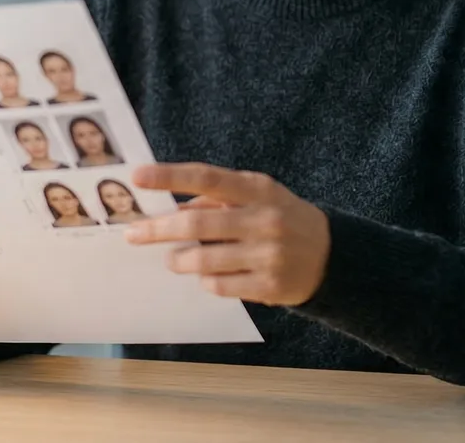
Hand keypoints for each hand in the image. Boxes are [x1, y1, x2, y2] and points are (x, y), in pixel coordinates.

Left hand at [125, 163, 330, 306]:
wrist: (331, 257)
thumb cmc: (282, 218)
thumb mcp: (258, 196)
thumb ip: (217, 199)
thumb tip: (171, 209)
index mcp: (258, 190)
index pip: (207, 178)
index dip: (170, 176)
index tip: (137, 176)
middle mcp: (264, 219)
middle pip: (197, 223)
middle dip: (158, 230)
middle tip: (133, 234)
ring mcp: (268, 255)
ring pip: (203, 260)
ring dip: (179, 260)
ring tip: (173, 259)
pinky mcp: (269, 286)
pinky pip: (219, 286)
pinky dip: (205, 281)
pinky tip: (207, 276)